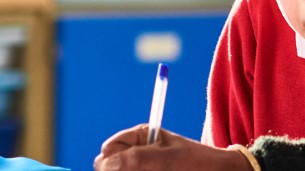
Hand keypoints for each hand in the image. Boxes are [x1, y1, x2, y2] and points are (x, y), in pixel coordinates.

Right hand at [93, 124, 251, 170]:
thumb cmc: (198, 162)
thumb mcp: (169, 158)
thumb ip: (137, 158)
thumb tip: (106, 163)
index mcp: (137, 138)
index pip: (108, 150)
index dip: (111, 161)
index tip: (124, 167)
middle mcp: (133, 155)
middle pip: (108, 168)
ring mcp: (138, 169)